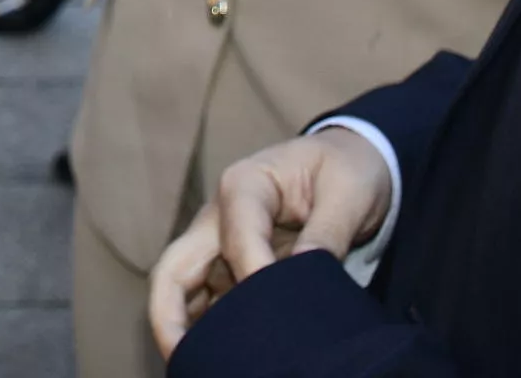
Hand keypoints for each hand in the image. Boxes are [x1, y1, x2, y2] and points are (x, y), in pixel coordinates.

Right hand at [147, 127, 393, 357]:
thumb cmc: (346, 170)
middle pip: (176, 267)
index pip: (236, 238)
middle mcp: (219, 215)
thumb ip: (328, 232)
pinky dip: (209, 330)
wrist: (351, 162)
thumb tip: (305, 272)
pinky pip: (210, 303)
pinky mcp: (233, 269)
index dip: (254, 276)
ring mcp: (221, 245)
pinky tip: (225, 358)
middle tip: (182, 358)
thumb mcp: (350, 192)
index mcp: (245, 184)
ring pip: (185, 292)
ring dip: (186, 329)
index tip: (281, 310)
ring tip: (204, 366)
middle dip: (169, 314)